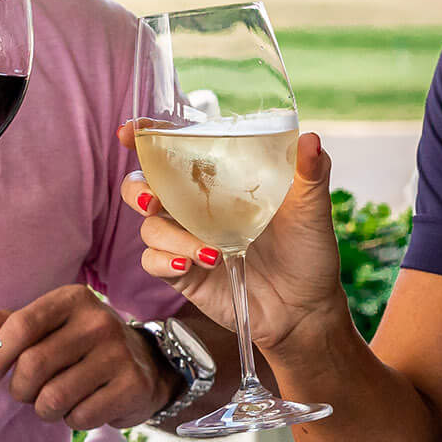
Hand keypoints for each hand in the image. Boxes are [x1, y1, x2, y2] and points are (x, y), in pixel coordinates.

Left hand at [0, 285, 177, 428]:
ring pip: (54, 397)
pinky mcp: (132, 385)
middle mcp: (98, 322)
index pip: (22, 324)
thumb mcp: (48, 327)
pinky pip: (80, 417)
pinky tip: (81, 407)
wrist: (146, 364)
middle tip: (25, 393)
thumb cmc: (83, 346)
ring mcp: (119, 354)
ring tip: (52, 402)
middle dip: (19, 389)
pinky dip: (72, 420)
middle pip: (34, 365)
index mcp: (72, 299)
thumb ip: (7, 323)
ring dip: (43, 410)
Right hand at [117, 124, 347, 353]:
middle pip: (142, 186)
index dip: (145, 138)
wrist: (306, 309)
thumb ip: (311, 173)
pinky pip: (153, 262)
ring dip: (172, 235)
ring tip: (211, 251)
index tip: (129, 132)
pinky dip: (165, 260)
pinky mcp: (183, 274)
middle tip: (152, 199)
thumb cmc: (308, 251)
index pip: (174, 152)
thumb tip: (311, 140)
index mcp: (220, 181)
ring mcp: (187, 241)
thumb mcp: (312, 209)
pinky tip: (190, 265)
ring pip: (149, 226)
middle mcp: (195, 207)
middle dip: (137, 189)